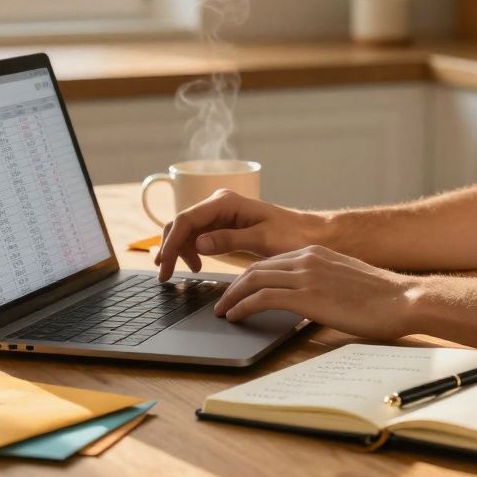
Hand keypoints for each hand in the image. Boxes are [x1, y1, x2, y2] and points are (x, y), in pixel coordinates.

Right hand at [154, 189, 325, 280]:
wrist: (311, 234)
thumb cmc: (293, 235)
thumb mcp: (262, 239)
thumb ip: (229, 240)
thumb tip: (198, 244)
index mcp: (226, 202)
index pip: (186, 219)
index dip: (171, 242)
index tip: (165, 264)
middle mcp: (219, 203)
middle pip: (181, 223)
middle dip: (170, 247)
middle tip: (165, 275)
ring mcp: (220, 213)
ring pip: (186, 230)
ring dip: (179, 250)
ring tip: (183, 272)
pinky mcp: (224, 225)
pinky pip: (198, 235)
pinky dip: (191, 250)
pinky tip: (196, 265)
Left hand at [212, 245, 414, 340]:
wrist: (403, 299)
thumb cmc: (383, 298)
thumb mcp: (346, 280)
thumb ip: (324, 282)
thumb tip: (314, 298)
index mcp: (316, 252)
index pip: (272, 262)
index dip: (250, 276)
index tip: (239, 289)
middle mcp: (306, 258)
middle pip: (256, 268)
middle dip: (234, 285)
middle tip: (223, 301)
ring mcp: (306, 275)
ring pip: (253, 279)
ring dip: (232, 296)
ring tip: (223, 311)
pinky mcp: (306, 295)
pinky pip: (262, 298)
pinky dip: (243, 306)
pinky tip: (235, 316)